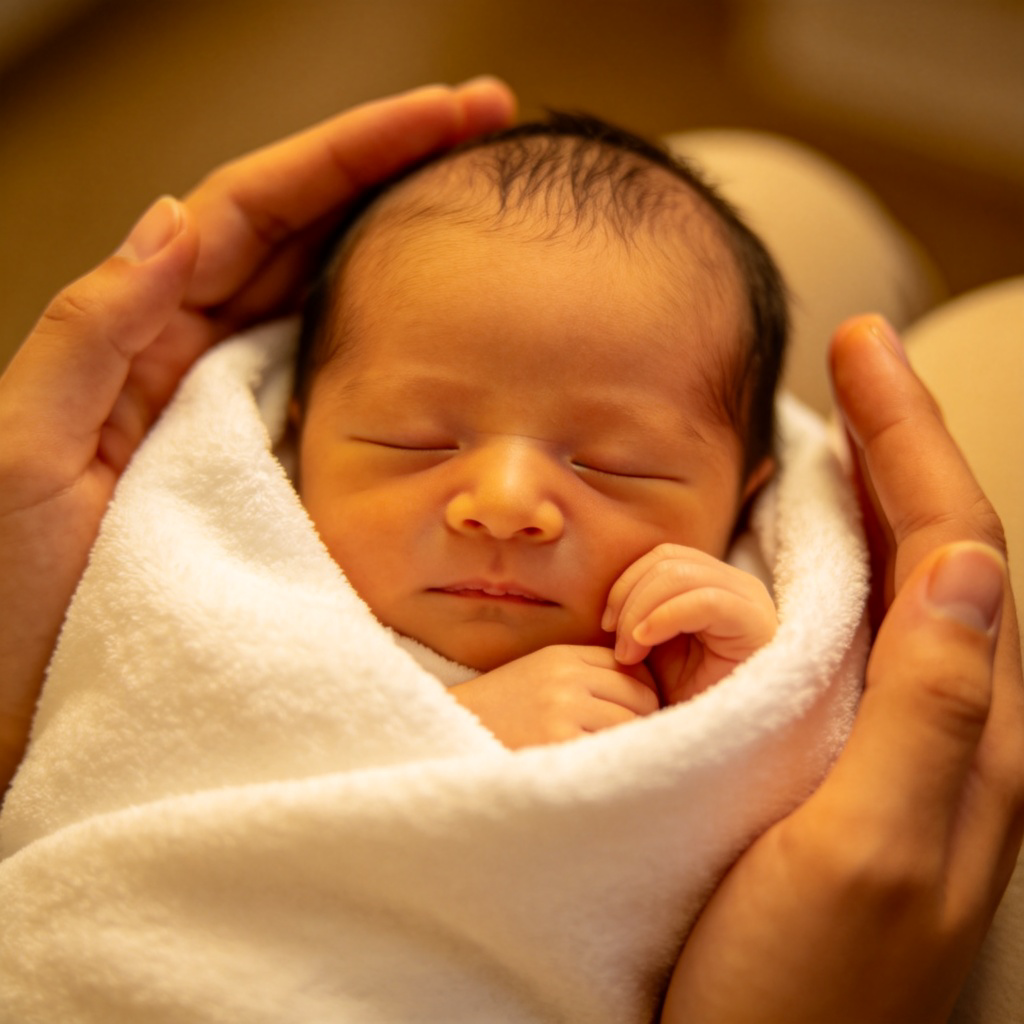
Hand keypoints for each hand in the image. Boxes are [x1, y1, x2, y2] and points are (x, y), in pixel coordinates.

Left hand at [0, 79, 516, 797]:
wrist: (34, 709)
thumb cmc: (10, 600)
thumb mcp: (23, 453)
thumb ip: (93, 332)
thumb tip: (177, 218)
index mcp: (140, 334)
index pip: (256, 210)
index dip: (353, 152)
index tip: (447, 113)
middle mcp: (191, 357)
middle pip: (306, 235)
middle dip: (395, 170)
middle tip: (489, 128)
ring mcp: (235, 413)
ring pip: (328, 301)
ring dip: (399, 244)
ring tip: (481, 205)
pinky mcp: (268, 472)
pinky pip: (338, 392)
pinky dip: (391, 349)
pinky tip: (442, 332)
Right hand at [450, 646, 659, 748]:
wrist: (443, 739)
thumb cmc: (499, 717)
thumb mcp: (539, 679)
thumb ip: (585, 679)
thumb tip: (649, 698)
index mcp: (562, 657)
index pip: (634, 670)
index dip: (641, 698)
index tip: (631, 721)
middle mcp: (566, 676)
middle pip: (643, 697)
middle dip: (643, 724)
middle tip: (626, 749)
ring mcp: (563, 708)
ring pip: (634, 726)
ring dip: (631, 748)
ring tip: (609, 764)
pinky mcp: (558, 742)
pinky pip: (613, 752)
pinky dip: (613, 767)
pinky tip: (596, 777)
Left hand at [604, 544, 776, 704]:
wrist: (718, 741)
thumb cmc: (685, 697)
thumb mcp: (655, 648)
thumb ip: (639, 613)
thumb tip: (608, 601)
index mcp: (714, 583)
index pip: (663, 557)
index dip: (627, 584)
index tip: (607, 626)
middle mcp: (737, 585)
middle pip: (669, 562)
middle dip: (630, 601)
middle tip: (619, 649)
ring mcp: (750, 600)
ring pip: (681, 575)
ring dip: (641, 613)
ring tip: (630, 655)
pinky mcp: (757, 622)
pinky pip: (704, 601)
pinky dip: (664, 617)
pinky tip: (645, 643)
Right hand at [661, 315, 1022, 1021]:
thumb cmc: (796, 993)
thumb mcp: (867, 851)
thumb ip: (935, 709)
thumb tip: (973, 564)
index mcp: (971, 740)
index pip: (958, 546)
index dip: (909, 438)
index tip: (861, 348)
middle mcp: (954, 736)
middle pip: (945, 553)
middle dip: (901, 445)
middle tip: (852, 362)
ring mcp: (903, 754)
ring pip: (907, 593)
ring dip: (877, 500)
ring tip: (835, 434)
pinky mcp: (849, 773)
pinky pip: (864, 643)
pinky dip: (842, 572)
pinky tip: (804, 558)